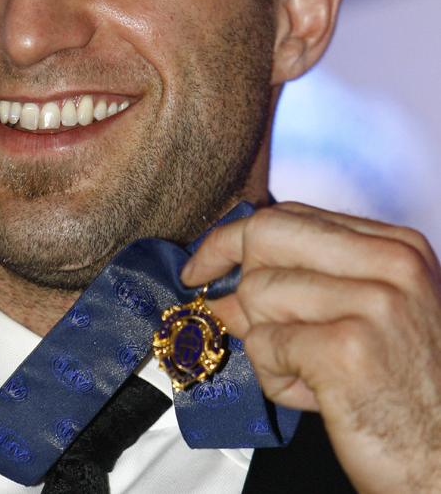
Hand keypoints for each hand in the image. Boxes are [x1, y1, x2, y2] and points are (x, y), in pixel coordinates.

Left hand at [180, 202, 440, 493]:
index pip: (292, 215)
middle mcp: (391, 264)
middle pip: (267, 233)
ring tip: (305, 373)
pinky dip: (274, 376)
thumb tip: (222, 287)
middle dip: (227, 267)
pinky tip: (312, 396)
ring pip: (257, 292)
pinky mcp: (348, 349)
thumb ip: (300, 287)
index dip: (235, 237)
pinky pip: (264, 343)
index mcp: (397, 248)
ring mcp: (373, 303)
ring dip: (264, 342)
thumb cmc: (405, 395)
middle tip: (218, 307)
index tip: (205, 264)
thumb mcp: (362, 321)